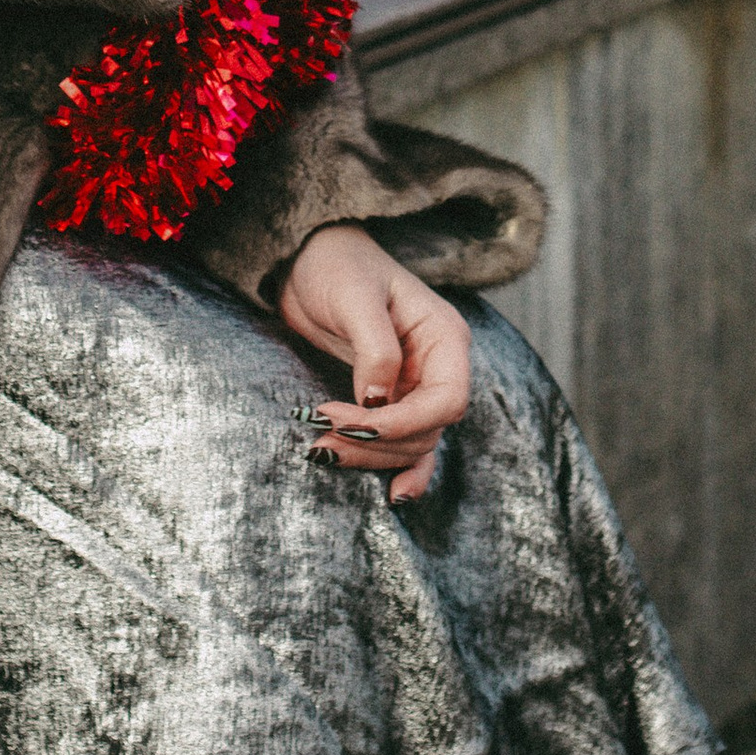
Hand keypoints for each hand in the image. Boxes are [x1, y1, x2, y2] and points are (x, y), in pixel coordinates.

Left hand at [279, 222, 469, 504]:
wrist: (309, 259)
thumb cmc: (336, 264)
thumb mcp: (354, 296)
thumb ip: (374, 348)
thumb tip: (378, 402)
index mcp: (444, 336)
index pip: (446, 400)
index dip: (403, 423)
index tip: (351, 423)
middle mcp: (439, 366)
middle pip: (427, 429)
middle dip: (377, 442)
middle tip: (321, 437)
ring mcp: (418, 385)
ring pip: (412, 443)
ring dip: (371, 457)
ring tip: (321, 449)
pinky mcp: (393, 399)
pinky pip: (407, 444)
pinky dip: (399, 469)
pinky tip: (393, 495)